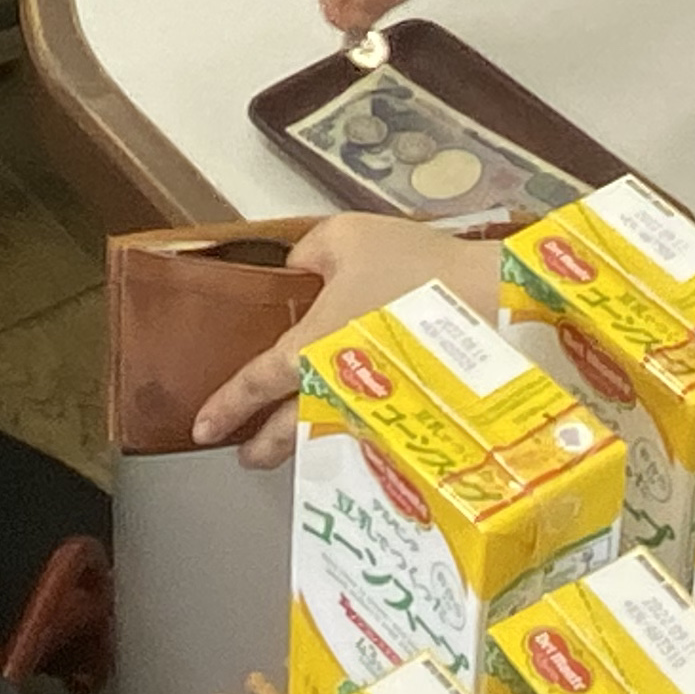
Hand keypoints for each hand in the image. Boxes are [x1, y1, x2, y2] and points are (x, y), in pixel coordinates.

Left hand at [189, 215, 499, 469]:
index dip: (225, 405)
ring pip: (328, 439)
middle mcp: (334, 392)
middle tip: (250, 456)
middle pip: (288, 431)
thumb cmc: (415, 268)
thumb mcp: (348, 237)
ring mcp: (374, 415)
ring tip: (302, 446)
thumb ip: (309, 252)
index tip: (202, 428)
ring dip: (307, 446)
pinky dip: (357, 439)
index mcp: (310, 347)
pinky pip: (371, 436)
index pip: (255, 383)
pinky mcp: (413, 421)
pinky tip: (363, 434)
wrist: (491, 306)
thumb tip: (296, 271)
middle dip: (265, 446)